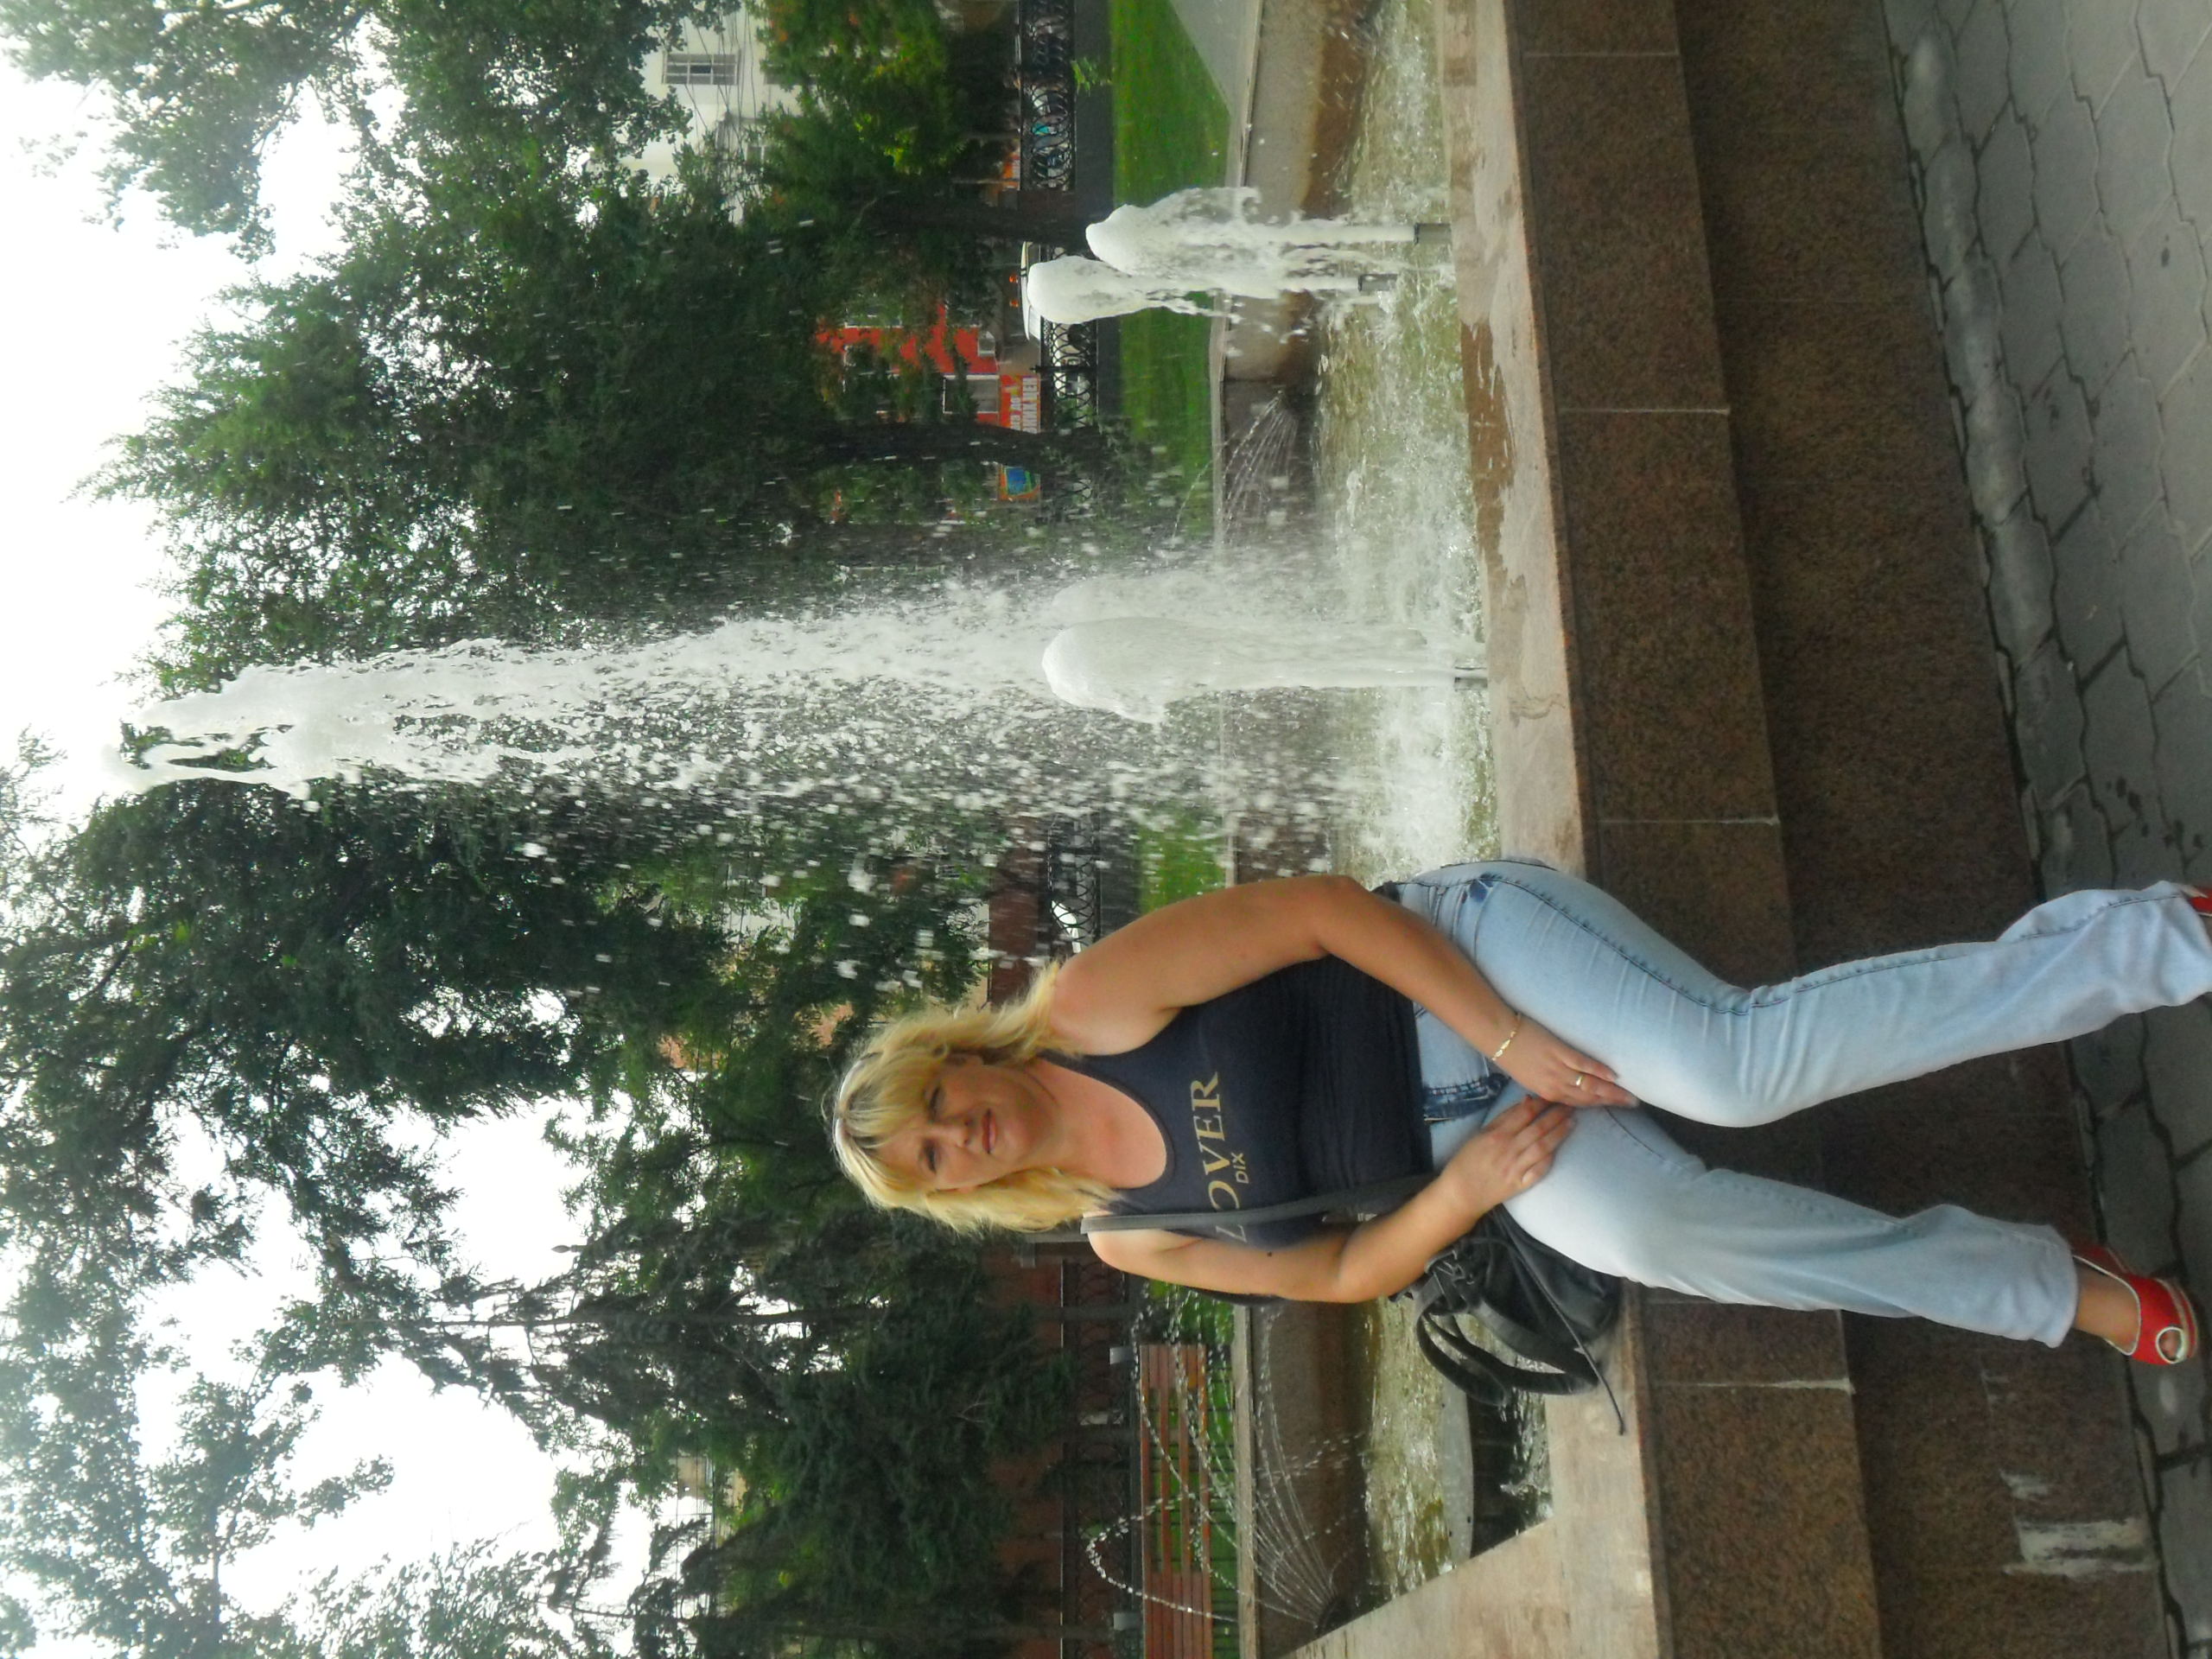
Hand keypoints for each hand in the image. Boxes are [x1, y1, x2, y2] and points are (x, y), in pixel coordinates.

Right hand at [1437, 1097, 1574, 1215]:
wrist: (1461, 1191)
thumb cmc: (1468, 1159)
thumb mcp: (1481, 1133)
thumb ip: (1504, 1118)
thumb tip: (1527, 1101)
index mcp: (1497, 1134)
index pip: (1525, 1113)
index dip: (1542, 1103)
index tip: (1553, 1096)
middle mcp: (1508, 1149)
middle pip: (1538, 1128)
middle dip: (1557, 1115)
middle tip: (1570, 1105)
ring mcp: (1515, 1167)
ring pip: (1542, 1147)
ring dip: (1559, 1133)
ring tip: (1572, 1122)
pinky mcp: (1519, 1184)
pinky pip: (1539, 1170)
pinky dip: (1549, 1159)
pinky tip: (1559, 1149)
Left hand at [1495, 1014, 1634, 1105]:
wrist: (1499, 1037)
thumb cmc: (1512, 1055)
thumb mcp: (1528, 1078)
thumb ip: (1546, 1085)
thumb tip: (1560, 1089)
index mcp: (1547, 1093)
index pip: (1577, 1104)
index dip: (1598, 1106)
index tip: (1615, 1107)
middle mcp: (1554, 1085)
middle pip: (1588, 1098)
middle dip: (1611, 1101)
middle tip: (1632, 1104)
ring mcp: (1558, 1069)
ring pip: (1589, 1085)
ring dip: (1611, 1091)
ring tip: (1629, 1095)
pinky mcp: (1559, 1052)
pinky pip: (1582, 1064)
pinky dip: (1598, 1070)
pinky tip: (1613, 1075)